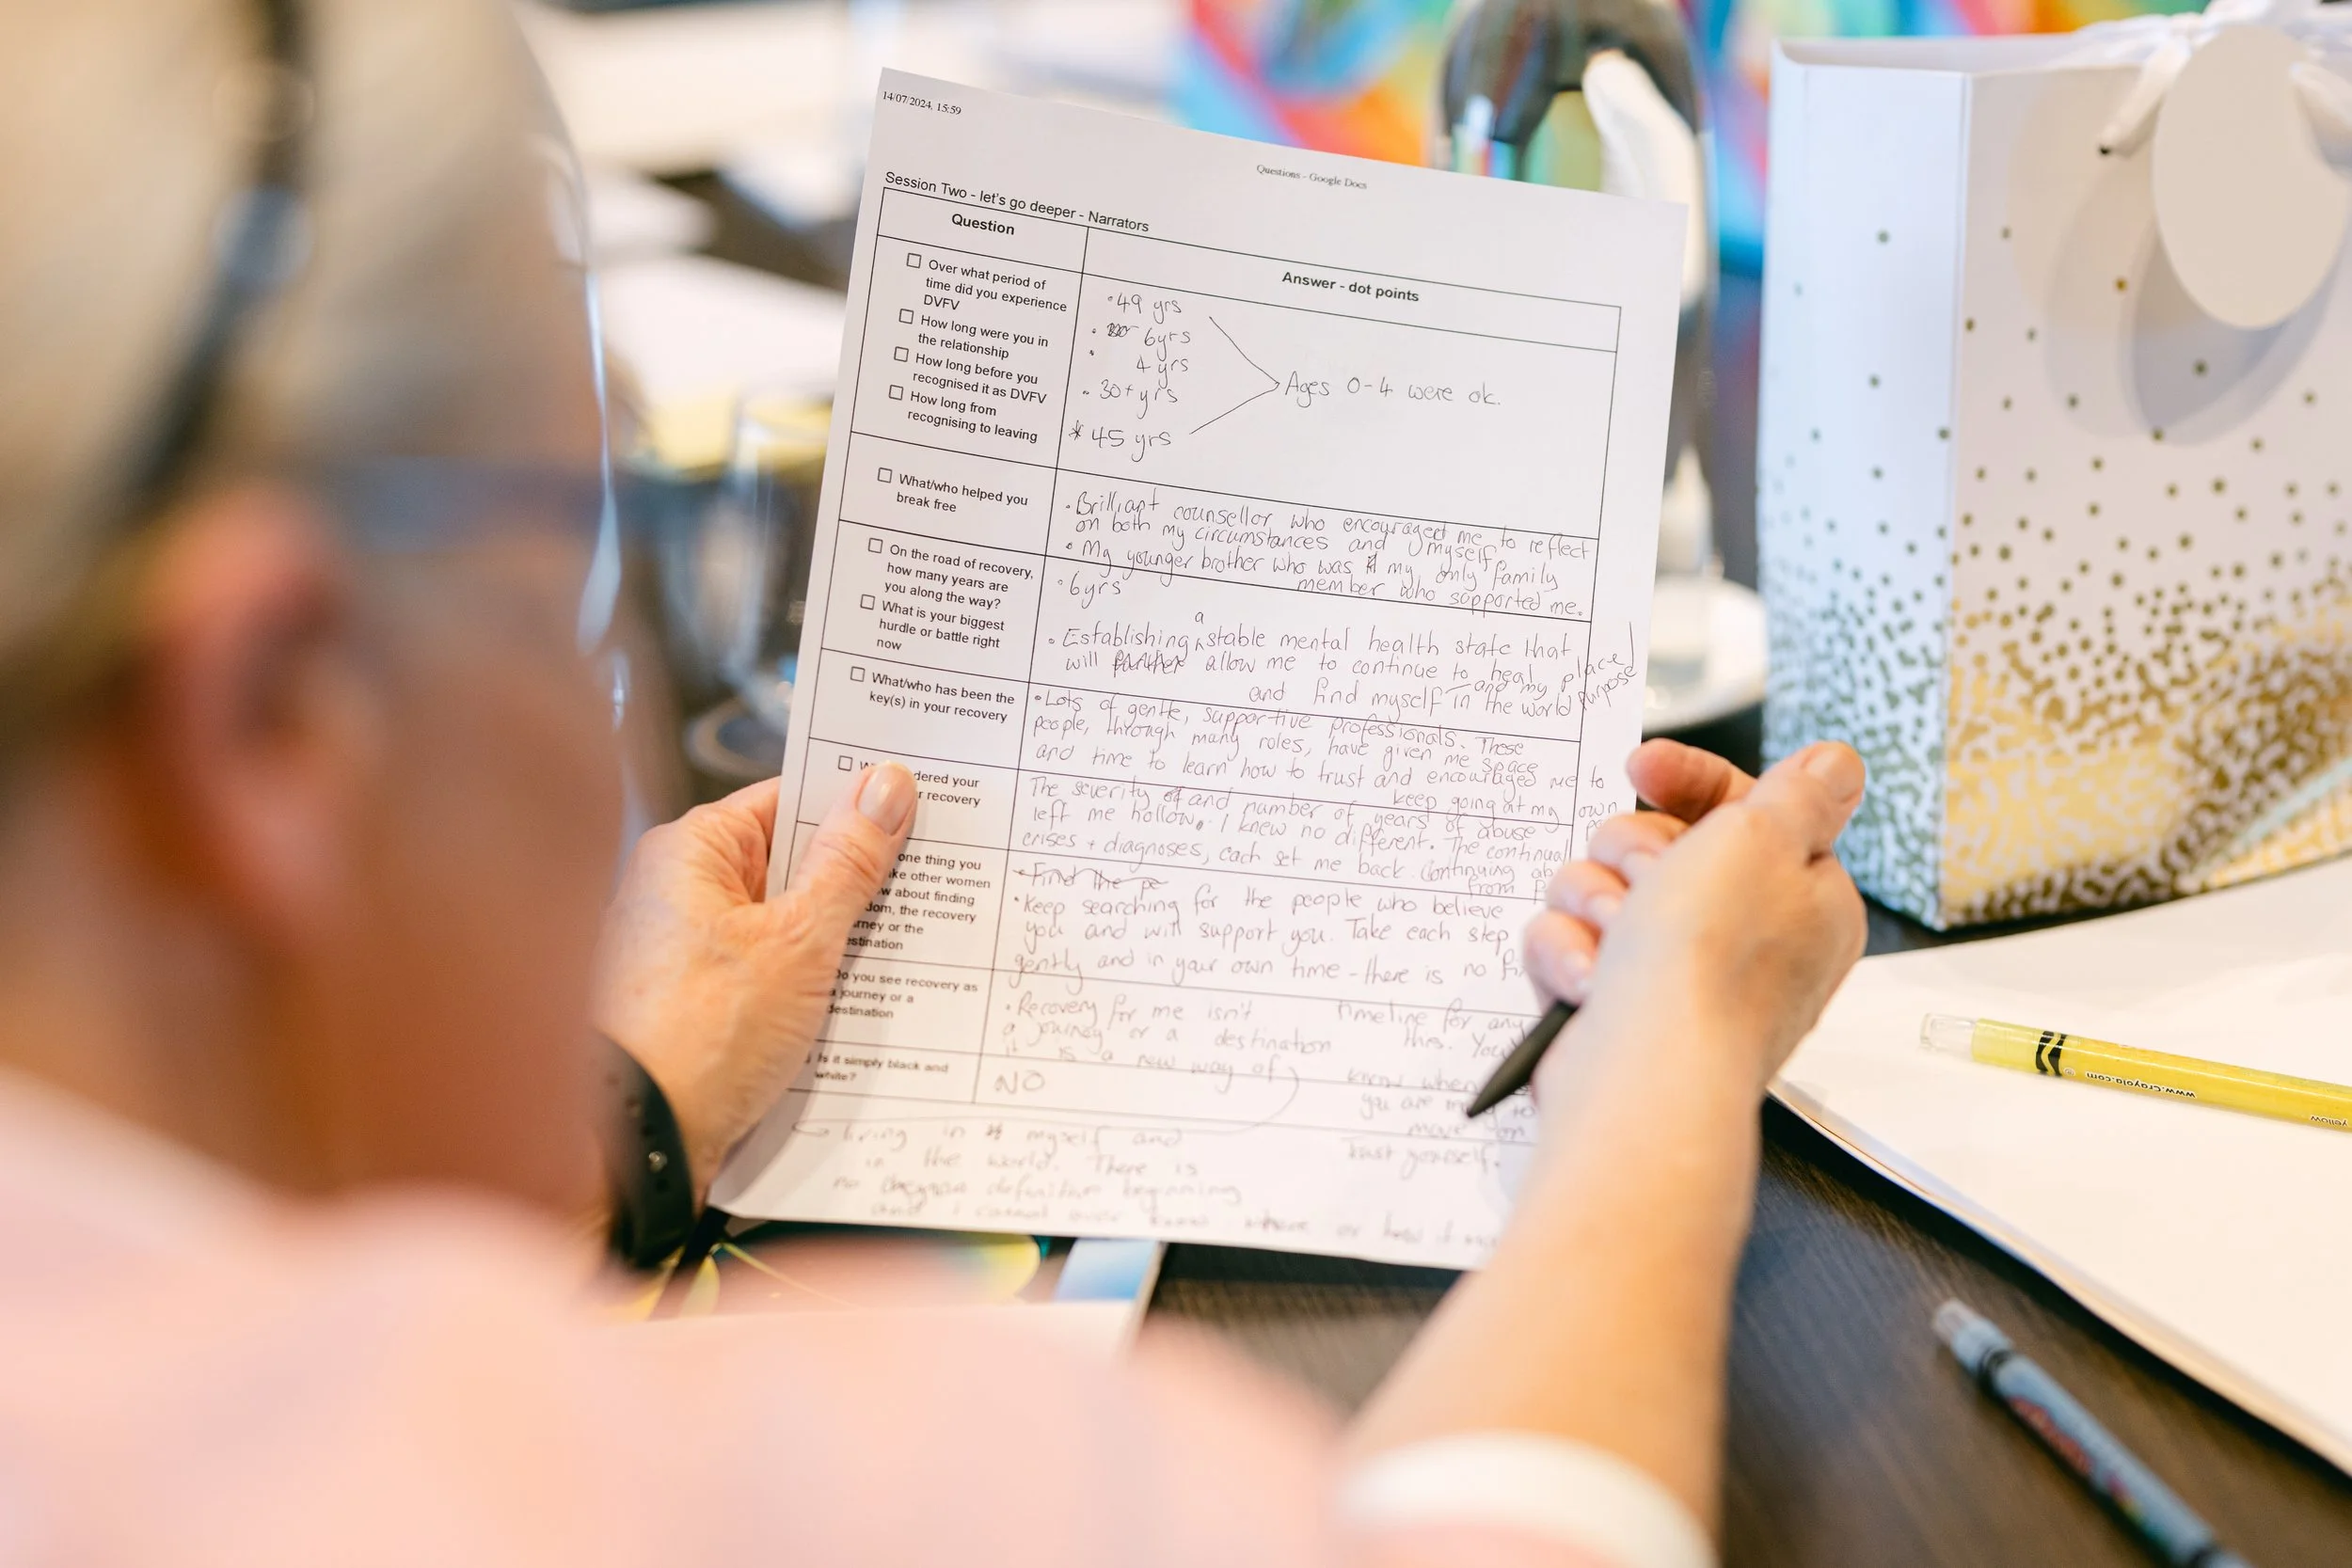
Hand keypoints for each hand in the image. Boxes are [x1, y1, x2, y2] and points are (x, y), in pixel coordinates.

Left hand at [592, 764, 916, 1195]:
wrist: (638, 1143)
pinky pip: (772, 977)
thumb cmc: (694, 1038)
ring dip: (838, 941)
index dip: (852, 804)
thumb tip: (884, 788)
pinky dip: (812, 986)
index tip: (914, 807)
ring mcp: (689, 955)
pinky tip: (859, 1001)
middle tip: (926, 881)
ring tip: (901, 947)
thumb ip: (848, 863)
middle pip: (789, 864)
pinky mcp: (702, 1008)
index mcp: (689, 853)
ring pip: (786, 926)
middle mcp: (679, 895)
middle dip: (855, 879)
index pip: (785, 800)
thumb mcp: (798, 940)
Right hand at [1522, 740, 1867, 1102]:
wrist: (1645, 1076)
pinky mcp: (1618, 1005)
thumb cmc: (1711, 965)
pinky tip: (1591, 979)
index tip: (1641, 767)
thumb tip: (1837, 764)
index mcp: (1801, 896)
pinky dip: (1570, 955)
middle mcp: (1744, 936)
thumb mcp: (1765, 840)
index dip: (1688, 780)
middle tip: (1647, 880)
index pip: (1743, 807)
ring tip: (1614, 938)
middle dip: (1632, 853)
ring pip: (1602, 889)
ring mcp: (1677, 974)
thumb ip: (1803, 792)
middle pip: (1658, 843)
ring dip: (1593, 902)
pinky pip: (1571, 943)